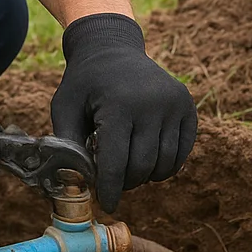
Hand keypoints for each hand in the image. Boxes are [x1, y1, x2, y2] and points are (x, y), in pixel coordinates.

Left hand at [51, 13, 196, 212]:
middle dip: (125, 182)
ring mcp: (173, 104)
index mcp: (118, 105)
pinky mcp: (187, 106)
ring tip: (127, 166)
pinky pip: (181, 153)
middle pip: (141, 167)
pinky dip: (165, 165)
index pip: (116, 163)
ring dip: (145, 175)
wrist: (112, 47)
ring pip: (163, 164)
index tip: (107, 204)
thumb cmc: (84, 83)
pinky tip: (147, 159)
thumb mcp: (64, 107)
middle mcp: (151, 103)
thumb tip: (75, 185)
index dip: (110, 189)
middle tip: (113, 179)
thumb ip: (68, 144)